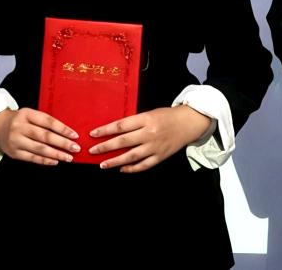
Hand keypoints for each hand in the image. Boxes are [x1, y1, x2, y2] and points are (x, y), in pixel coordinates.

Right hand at [0, 108, 80, 165]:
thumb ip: (44, 121)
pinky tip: (55, 161)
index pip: (48, 121)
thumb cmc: (19, 120)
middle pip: (45, 136)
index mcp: (26, 114)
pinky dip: (45, 160)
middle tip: (75, 148)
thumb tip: (66, 132)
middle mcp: (20, 127)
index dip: (62, 129)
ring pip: (39, 149)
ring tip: (68, 157)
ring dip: (56, 154)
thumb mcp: (29, 114)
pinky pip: (32, 158)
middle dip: (62, 143)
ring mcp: (16, 140)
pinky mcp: (14, 153)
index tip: (74, 135)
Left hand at [89, 105, 212, 173]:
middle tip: (92, 150)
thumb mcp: (150, 113)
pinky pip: (144, 165)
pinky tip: (122, 169)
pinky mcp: (161, 156)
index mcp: (146, 118)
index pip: (121, 125)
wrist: (189, 122)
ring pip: (131, 156)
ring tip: (103, 164)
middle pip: (123, 141)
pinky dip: (132, 168)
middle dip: (105, 146)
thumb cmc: (167, 116)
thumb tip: (114, 131)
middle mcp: (150, 133)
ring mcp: (155, 146)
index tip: (93, 133)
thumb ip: (134, 122)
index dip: (105, 130)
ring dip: (115, 161)